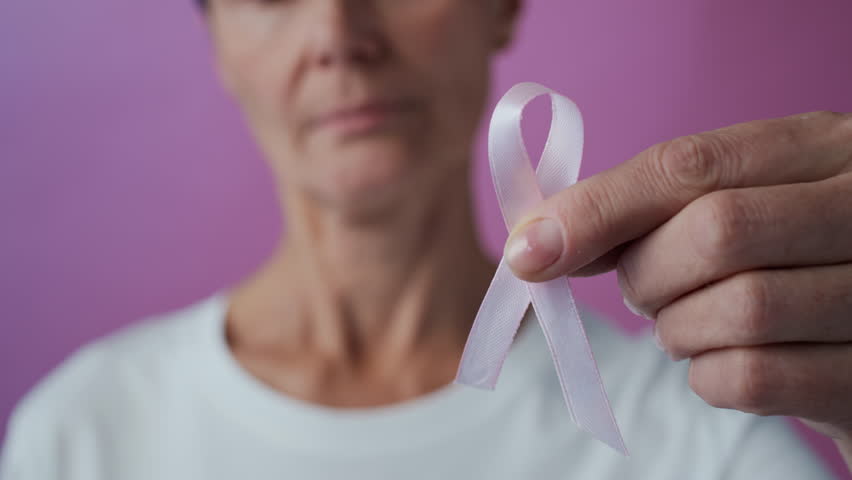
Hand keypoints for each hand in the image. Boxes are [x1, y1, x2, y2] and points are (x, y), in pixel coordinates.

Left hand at [503, 111, 851, 466]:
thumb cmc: (781, 258)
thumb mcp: (734, 202)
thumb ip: (647, 209)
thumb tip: (537, 241)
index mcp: (822, 149)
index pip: (691, 166)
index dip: (598, 209)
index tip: (531, 250)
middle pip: (716, 232)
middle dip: (649, 274)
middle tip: (644, 291)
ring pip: (740, 308)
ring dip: (679, 329)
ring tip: (688, 325)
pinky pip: (755, 377)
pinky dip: (707, 376)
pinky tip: (717, 361)